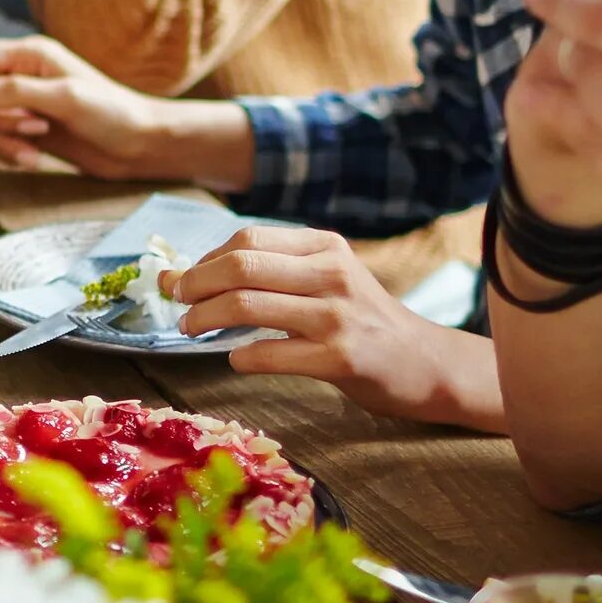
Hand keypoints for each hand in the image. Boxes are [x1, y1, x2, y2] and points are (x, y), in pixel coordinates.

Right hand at [0, 34, 249, 185]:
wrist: (140, 145)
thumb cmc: (112, 113)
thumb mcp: (64, 98)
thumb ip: (14, 93)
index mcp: (30, 55)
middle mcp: (21, 76)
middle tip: (32, 130)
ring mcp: (22, 106)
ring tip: (33, 151)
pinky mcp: (26, 132)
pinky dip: (5, 154)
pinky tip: (33, 160)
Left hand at [166, 226, 473, 421]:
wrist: (424, 362)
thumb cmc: (363, 320)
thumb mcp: (328, 278)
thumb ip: (274, 271)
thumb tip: (193, 272)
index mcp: (325, 246)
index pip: (247, 240)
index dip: (204, 260)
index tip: (182, 279)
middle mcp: (331, 273)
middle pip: (241, 267)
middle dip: (195, 285)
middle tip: (178, 304)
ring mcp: (336, 316)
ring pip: (247, 306)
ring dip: (205, 318)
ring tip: (191, 329)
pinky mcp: (340, 358)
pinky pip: (270, 354)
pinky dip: (240, 357)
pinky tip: (235, 359)